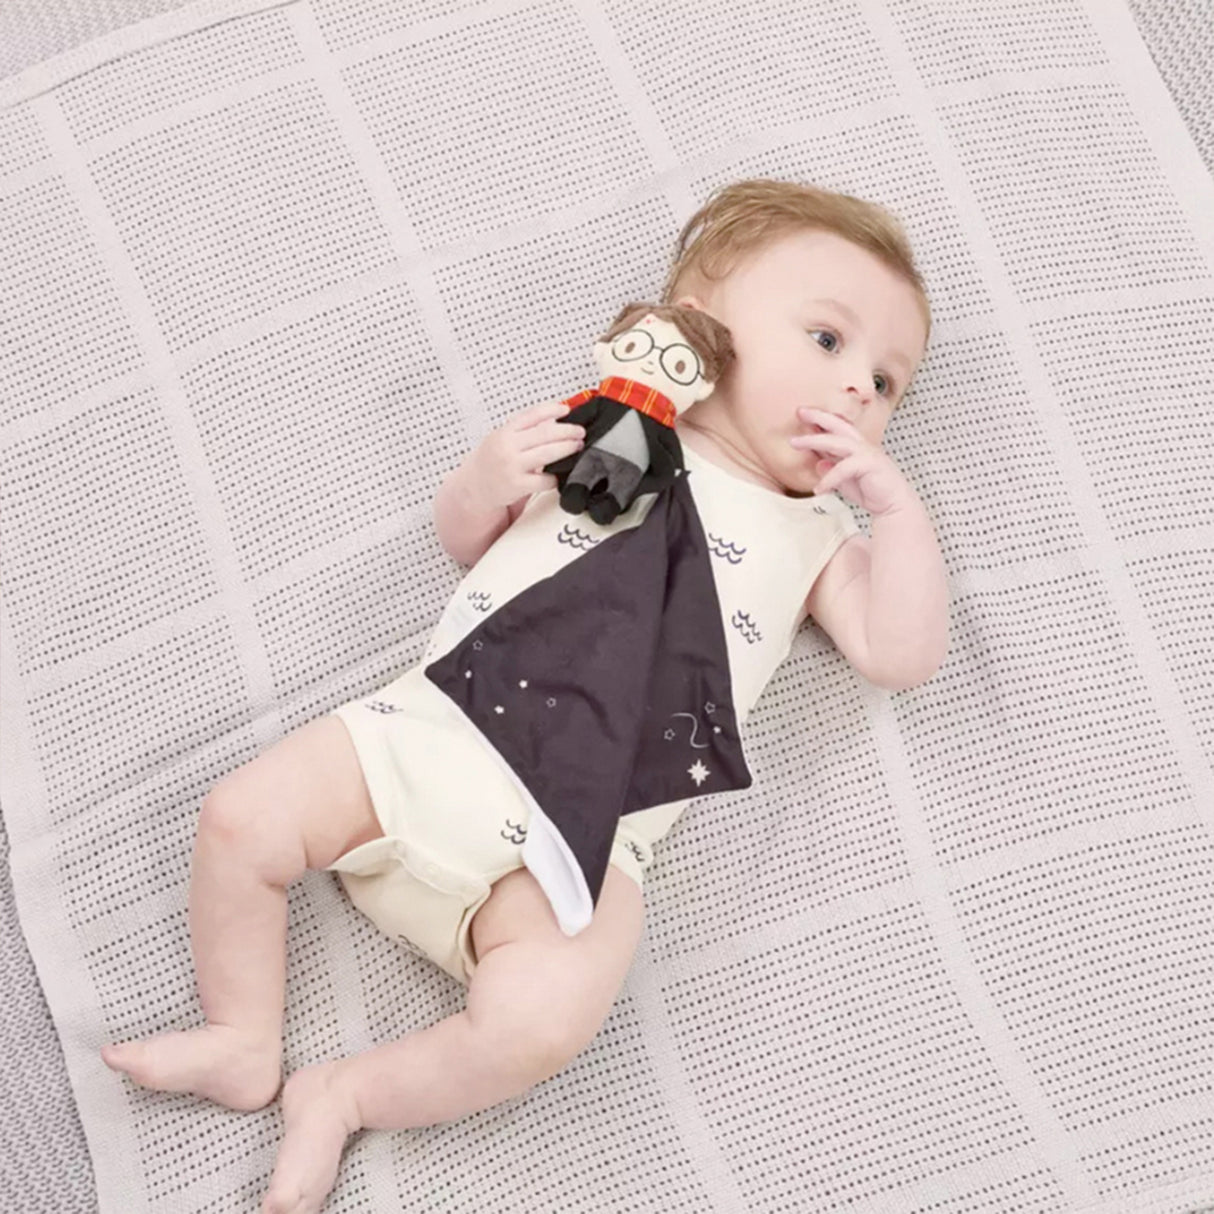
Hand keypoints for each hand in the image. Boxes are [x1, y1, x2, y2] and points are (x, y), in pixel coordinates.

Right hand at [464, 400, 584, 510]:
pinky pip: (544, 480)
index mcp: (505, 432)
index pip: (532, 415)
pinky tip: (558, 474)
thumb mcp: (502, 438)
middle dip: (567, 431)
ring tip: (577, 446)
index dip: (552, 410)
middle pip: (544, 433)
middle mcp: (507, 447)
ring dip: (567, 448)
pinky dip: (555, 477)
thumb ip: (523, 429)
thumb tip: (552, 418)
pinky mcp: (517, 485)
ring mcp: (512, 466)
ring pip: (548, 453)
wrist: (474, 486)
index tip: (566, 410)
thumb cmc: (491, 461)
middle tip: (579, 432)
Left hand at [788, 408, 913, 516]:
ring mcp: (867, 453)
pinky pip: (844, 467)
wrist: (895, 506)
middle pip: (838, 425)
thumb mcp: (846, 482)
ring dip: (814, 440)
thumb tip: (819, 463)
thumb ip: (833, 472)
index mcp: (857, 448)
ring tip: (795, 443)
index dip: (820, 422)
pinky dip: (829, 478)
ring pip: (837, 442)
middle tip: (799, 411)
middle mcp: (863, 446)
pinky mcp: (870, 464)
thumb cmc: (874, 493)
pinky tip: (818, 489)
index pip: (837, 431)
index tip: (803, 416)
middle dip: (818, 416)